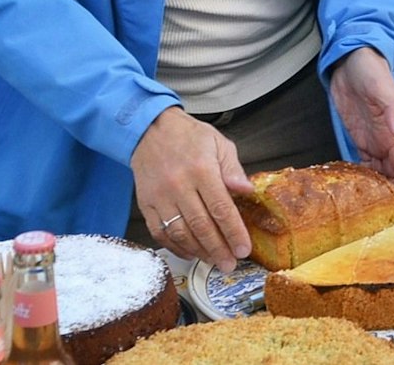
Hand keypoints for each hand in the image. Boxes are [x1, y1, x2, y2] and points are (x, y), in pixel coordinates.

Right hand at [131, 108, 252, 270]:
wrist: (150, 130)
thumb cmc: (189, 136)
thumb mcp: (219, 144)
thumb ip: (233, 170)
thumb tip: (247, 192)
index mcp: (201, 170)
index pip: (220, 208)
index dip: (233, 232)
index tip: (243, 249)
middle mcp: (178, 186)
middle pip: (201, 225)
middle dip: (218, 248)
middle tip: (230, 263)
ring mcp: (160, 197)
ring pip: (180, 232)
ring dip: (198, 251)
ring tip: (213, 261)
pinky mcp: (146, 204)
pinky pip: (160, 232)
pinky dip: (175, 246)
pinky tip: (190, 252)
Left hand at [330, 48, 393, 205]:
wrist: (351, 59)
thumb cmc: (370, 69)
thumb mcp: (382, 87)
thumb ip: (393, 110)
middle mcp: (386, 139)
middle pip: (393, 174)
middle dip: (393, 196)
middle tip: (385, 220)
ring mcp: (371, 140)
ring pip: (379, 172)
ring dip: (379, 191)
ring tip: (371, 212)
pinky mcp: (357, 138)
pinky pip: (363, 163)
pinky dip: (363, 178)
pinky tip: (356, 191)